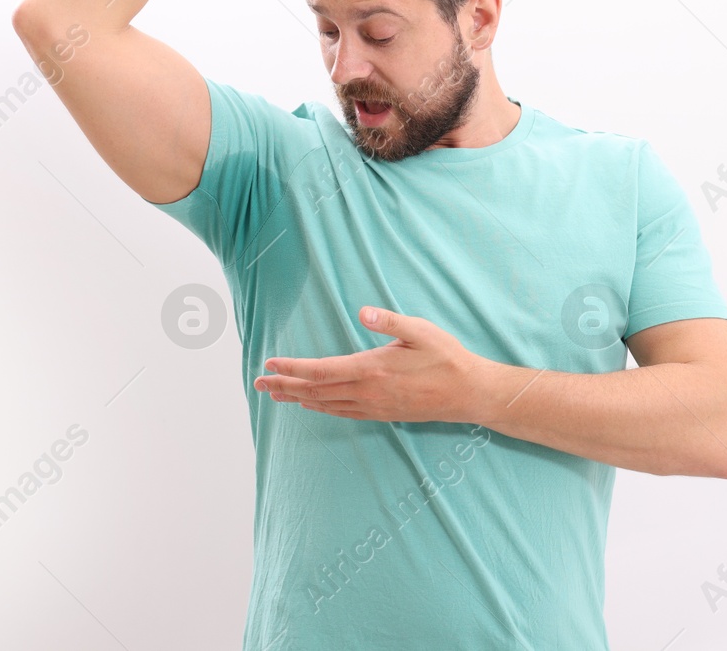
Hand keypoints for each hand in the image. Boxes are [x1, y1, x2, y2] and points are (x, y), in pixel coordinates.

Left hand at [254, 306, 486, 422]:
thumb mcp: (422, 331)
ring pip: (326, 405)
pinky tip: (312, 405)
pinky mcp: (382, 414)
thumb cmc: (446, 358)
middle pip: (315, 391)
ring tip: (276, 394)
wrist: (469, 394)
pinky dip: (321, 407)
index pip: (320, 370)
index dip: (292, 368)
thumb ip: (390, 322)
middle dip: (284, 386)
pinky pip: (342, 412)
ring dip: (298, 399)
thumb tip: (362, 312)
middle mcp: (367, 392)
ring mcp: (374, 406)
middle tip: (258, 384)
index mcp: (372, 369)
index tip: (270, 364)